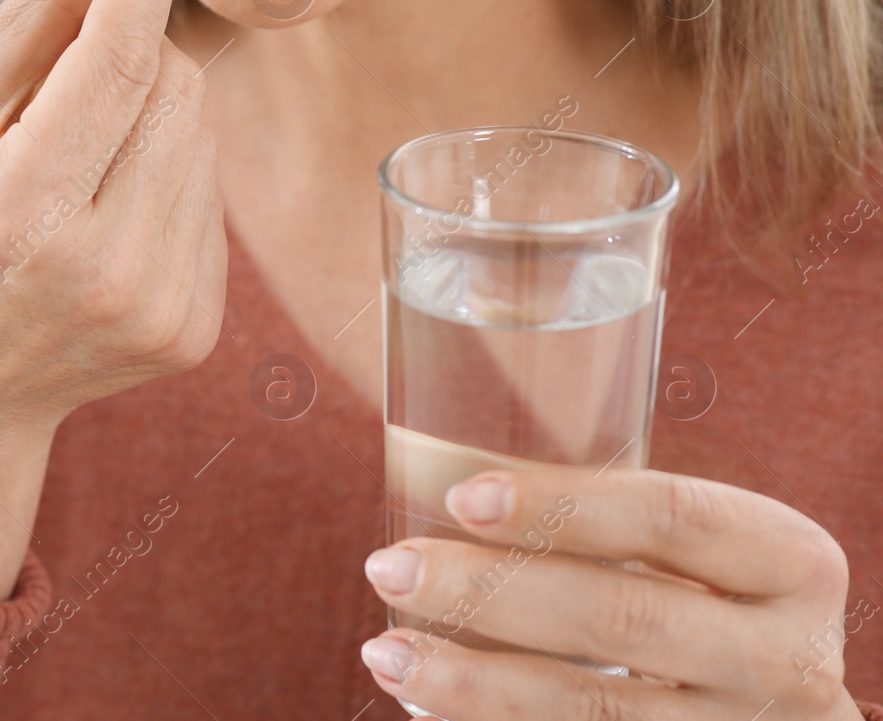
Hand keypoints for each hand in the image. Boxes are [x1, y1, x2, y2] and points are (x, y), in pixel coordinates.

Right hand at [0, 0, 225, 599]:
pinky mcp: (194, 331)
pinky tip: (106, 217)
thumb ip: (35, 10)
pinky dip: (169, 175)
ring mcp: (157, 308)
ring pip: (204, 134)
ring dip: (154, 113)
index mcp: (22, 211)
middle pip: (176, 87)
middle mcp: (103, 268)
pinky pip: (212, 195)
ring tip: (78, 166)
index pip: (117, 57)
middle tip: (67, 86)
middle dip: (135, 50)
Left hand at [360, 467, 866, 718]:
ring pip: (594, 711)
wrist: (775, 717)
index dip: (565, 504)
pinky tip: (430, 707)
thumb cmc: (708, 604)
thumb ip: (614, 523)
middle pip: (624, 616)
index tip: (461, 497)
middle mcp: (785, 659)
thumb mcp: (700, 556)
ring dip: (473, 683)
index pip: (674, 517)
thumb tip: (441, 480)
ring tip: (387, 652)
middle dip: (489, 592)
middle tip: (389, 569)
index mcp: (790, 564)